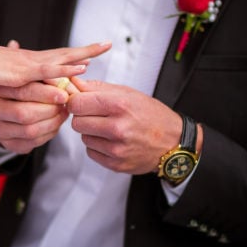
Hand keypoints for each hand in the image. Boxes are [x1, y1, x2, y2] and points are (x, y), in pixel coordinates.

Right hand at [0, 34, 111, 86]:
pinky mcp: (23, 71)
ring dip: (81, 56)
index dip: (77, 53)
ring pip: (61, 59)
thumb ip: (21, 74)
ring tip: (101, 51)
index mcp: (33, 61)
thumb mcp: (7, 74)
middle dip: (88, 49)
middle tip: (108, 43)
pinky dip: (65, 69)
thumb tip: (26, 73)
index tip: (95, 49)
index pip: (60, 56)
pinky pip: (48, 71)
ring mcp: (30, 63)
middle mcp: (34, 59)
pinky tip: (79, 68)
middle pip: (66, 52)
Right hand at [0, 40, 72, 153]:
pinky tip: (57, 124)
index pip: (21, 90)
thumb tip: (16, 43)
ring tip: (65, 112)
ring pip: (30, 130)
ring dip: (53, 122)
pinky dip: (49, 134)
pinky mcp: (8, 144)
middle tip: (66, 103)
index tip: (64, 91)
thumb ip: (25, 59)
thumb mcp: (19, 70)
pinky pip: (33, 143)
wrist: (5, 114)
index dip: (45, 91)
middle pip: (24, 113)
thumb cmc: (17, 87)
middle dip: (50, 109)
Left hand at [67, 77, 190, 174]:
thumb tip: (72, 82)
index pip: (77, 103)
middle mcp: (118, 128)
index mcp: (119, 105)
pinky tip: (112, 140)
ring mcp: (116, 149)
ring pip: (83, 138)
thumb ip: (97, 88)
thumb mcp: (127, 93)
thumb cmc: (150, 113)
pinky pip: (91, 152)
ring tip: (108, 128)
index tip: (81, 101)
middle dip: (82, 117)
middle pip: (77, 122)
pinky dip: (98, 146)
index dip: (75, 101)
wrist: (174, 142)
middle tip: (96, 115)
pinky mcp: (116, 164)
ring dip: (91, 132)